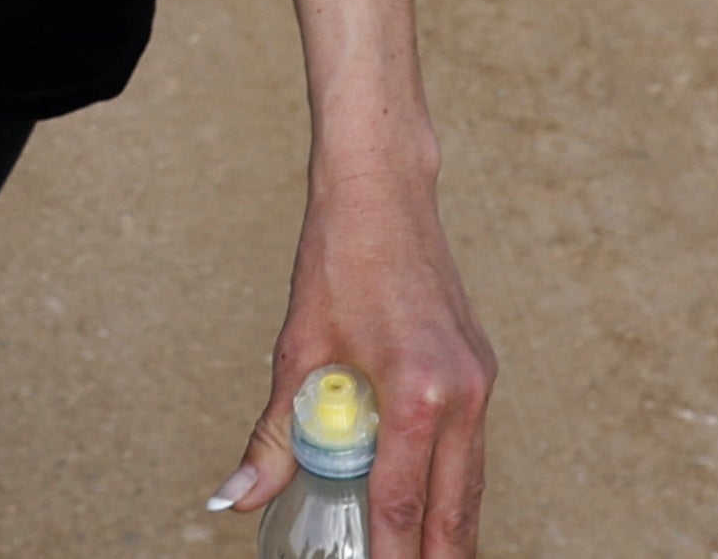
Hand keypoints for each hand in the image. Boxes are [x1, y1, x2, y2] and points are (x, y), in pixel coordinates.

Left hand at [207, 160, 493, 553]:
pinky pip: (472, 449)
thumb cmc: (337, 260)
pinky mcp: (482, 370)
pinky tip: (432, 508)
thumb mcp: (297, 351)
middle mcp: (461, 396)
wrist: (384, 192)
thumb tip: (235, 497)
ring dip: (450, 532)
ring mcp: (480, 383)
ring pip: (471, 486)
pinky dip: (453, 486)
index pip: (402, 507)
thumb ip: (274, 435)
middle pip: (455, 514)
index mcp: (415, 395)